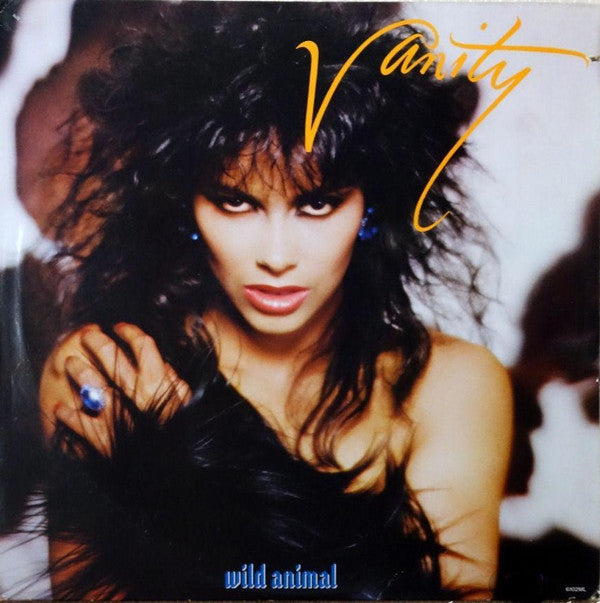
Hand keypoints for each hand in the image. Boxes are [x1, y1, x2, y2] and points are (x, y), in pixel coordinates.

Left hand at [39, 322, 191, 454]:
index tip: (120, 328)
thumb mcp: (186, 405)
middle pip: (111, 356)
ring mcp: (115, 414)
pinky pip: (75, 421)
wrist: (167, 478)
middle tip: (87, 335)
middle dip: (96, 341)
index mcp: (159, 383)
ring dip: (78, 370)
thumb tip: (162, 365)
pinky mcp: (99, 437)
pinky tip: (62, 409)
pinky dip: (66, 414)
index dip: (130, 332)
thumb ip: (174, 382)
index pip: (143, 345)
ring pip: (89, 382)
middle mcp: (135, 394)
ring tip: (71, 364)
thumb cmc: (180, 437)